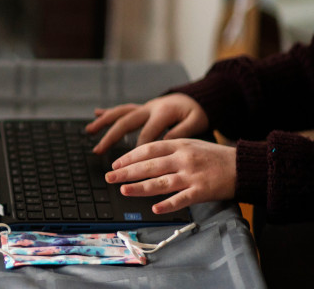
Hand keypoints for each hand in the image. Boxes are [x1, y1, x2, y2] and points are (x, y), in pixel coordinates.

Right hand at [85, 93, 208, 153]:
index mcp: (162, 113)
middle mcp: (149, 108)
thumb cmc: (198, 112)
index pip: (146, 134)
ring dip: (103, 122)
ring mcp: (144, 107)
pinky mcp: (142, 108)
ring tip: (89, 131)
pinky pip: (123, 109)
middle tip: (98, 150)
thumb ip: (181, 132)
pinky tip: (96, 113)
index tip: (130, 166)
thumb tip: (164, 143)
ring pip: (119, 114)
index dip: (138, 150)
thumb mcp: (197, 122)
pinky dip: (109, 111)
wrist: (198, 97)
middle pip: (125, 123)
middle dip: (110, 137)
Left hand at [105, 138, 235, 213]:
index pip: (148, 149)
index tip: (115, 164)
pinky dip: (167, 204)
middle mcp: (183, 159)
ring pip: (161, 182)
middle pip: (149, 165)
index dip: (129, 157)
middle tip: (109, 177)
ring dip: (140, 187)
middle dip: (126, 172)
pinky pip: (182, 199)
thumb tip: (143, 157)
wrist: (244, 165)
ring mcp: (192, 175)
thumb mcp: (191, 144)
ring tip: (123, 191)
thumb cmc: (215, 156)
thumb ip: (169, 149)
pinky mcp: (202, 190)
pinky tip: (154, 208)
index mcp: (179, 145)